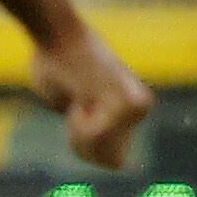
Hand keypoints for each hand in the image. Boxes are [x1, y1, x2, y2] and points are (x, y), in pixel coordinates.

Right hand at [31, 20, 151, 170]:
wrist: (57, 35)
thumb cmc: (54, 63)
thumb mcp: (67, 101)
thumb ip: (82, 121)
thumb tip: (85, 141)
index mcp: (132, 109)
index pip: (112, 160)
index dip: (83, 143)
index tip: (75, 109)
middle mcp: (142, 110)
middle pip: (109, 162)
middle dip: (83, 142)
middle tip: (76, 105)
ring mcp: (137, 109)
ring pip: (100, 152)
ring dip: (78, 132)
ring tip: (78, 98)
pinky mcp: (127, 106)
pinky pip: (94, 137)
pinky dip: (78, 123)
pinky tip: (79, 96)